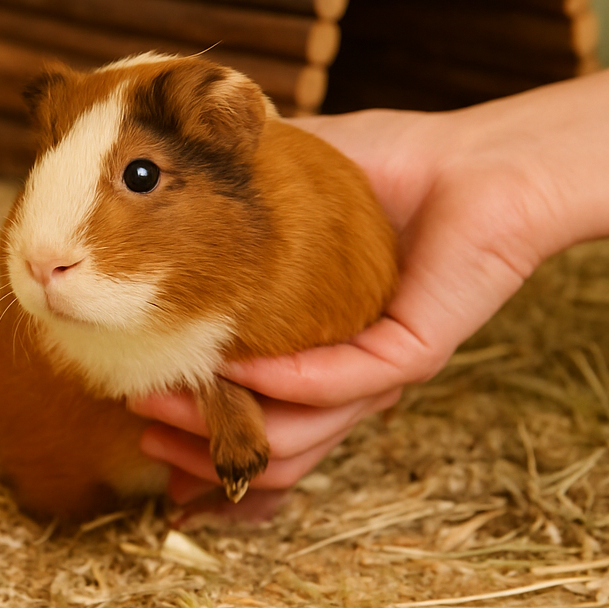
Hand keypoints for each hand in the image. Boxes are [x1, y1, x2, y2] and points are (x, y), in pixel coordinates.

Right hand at [131, 105, 561, 506]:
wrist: (478, 160)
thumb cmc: (391, 166)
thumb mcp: (279, 180)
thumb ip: (217, 189)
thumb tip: (134, 172)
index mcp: (315, 352)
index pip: (251, 416)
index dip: (193, 428)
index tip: (131, 405)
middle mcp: (345, 376)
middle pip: (264, 447)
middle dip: (192, 445)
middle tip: (137, 414)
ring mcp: (377, 373)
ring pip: (293, 436)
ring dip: (219, 426)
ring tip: (160, 402)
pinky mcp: (410, 354)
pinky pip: (336, 385)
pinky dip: (281, 383)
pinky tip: (236, 363)